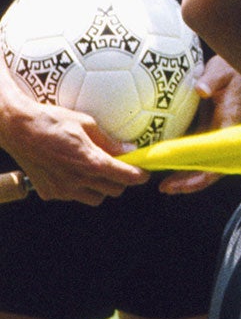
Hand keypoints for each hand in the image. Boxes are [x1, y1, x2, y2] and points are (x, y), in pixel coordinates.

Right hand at [0, 59, 146, 204]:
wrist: (18, 129)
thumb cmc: (52, 121)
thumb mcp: (86, 124)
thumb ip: (109, 141)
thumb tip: (129, 150)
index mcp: (91, 162)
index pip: (126, 177)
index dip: (139, 176)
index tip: (144, 172)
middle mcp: (78, 180)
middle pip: (114, 191)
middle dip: (121, 180)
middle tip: (120, 168)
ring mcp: (62, 189)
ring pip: (94, 198)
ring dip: (101, 188)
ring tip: (95, 171)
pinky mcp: (48, 192)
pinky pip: (72, 196)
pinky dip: (78, 188)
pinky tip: (73, 173)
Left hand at [161, 55, 240, 195]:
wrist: (239, 67)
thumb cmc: (231, 68)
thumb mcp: (222, 70)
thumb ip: (211, 80)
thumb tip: (200, 89)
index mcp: (228, 122)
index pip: (218, 156)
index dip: (201, 174)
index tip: (180, 182)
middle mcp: (223, 133)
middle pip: (211, 167)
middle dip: (190, 182)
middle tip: (165, 189)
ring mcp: (217, 133)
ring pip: (204, 162)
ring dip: (186, 175)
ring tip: (165, 185)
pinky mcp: (210, 129)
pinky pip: (199, 151)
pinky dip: (185, 161)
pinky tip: (168, 164)